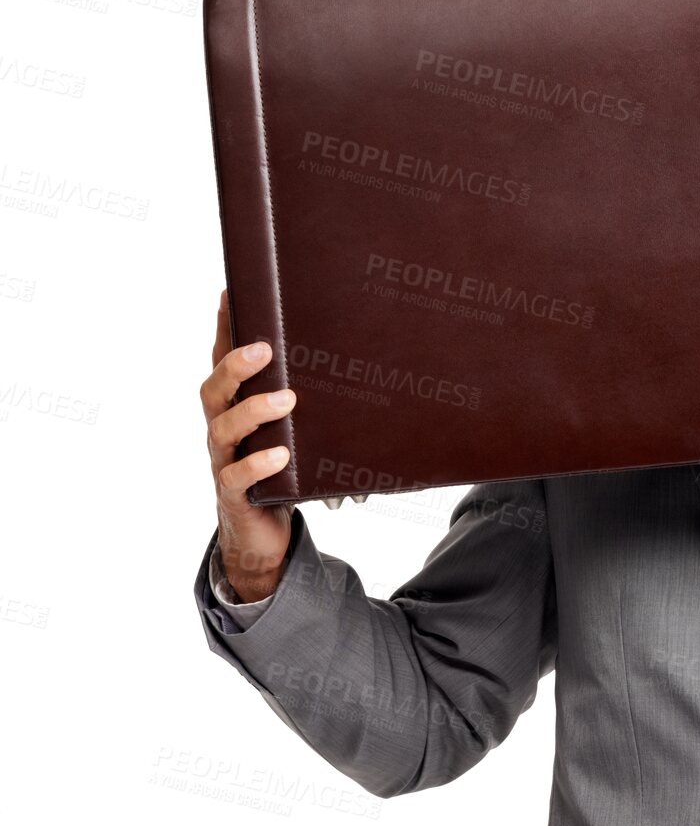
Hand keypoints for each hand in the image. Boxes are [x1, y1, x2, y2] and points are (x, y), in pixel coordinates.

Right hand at [200, 288, 296, 599]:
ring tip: (286, 400)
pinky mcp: (233, 493)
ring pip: (223, 429)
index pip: (221, 362)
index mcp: (234, 406)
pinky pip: (236, 476)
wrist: (263, 531)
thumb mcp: (295, 427)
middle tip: (266, 349)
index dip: (222, 330)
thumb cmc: (282, 469)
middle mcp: (222, 428)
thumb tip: (360, 357)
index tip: (229, 294)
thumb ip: (310, 397)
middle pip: (214, 389)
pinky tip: (280, 454)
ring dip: (253, 411)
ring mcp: (223, 460)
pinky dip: (257, 464)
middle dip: (236, 366)